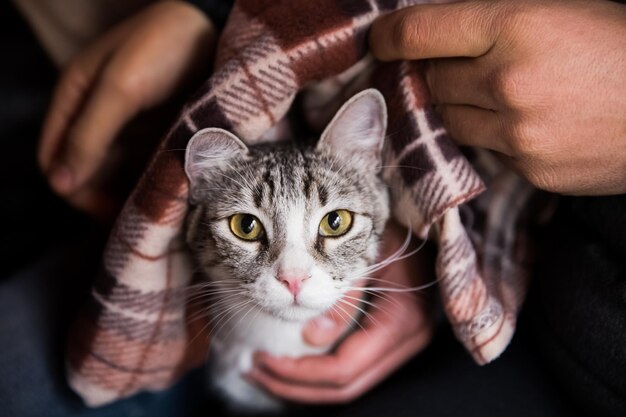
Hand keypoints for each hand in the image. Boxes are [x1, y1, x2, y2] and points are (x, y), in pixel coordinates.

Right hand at [38, 1, 215, 216]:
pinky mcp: (154, 128)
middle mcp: (95, 113)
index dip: (72, 188)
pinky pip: (141, 163)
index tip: (103, 209)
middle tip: (133, 214)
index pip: (52, 158)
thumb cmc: (164, 48)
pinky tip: (165, 191)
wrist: (212, 25)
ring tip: (152, 207)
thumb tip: (60, 184)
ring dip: (125, 192)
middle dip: (100, 196)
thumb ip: (89, 133)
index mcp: (73, 98)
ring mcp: (126, 122)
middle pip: (83, 169)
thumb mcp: (121, 88)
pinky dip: (147, 179)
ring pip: (113, 171)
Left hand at [248, 222, 433, 403]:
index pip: (345, 367)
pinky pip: (353, 365)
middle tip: (251, 368)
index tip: (261, 359)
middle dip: (294, 383)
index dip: (300, 372)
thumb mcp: (368, 250)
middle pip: (344, 386)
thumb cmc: (397, 225)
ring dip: (303, 382)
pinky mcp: (391, 337)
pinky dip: (318, 369)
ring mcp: (403, 342)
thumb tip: (312, 338)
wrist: (427, 220)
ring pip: (349, 383)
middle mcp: (408, 340)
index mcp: (403, 320)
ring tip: (262, 368)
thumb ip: (345, 293)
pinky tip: (291, 358)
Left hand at [370, 0, 625, 194]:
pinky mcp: (531, 169)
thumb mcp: (565, 9)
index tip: (378, 41)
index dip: (390, 36)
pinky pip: (488, 150)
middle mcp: (508, 81)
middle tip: (453, 65)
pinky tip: (531, 121)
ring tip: (497, 92)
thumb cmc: (624, 45)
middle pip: (432, 81)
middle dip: (435, 73)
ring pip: (451, 120)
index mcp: (517, 25)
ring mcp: (518, 132)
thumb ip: (499, 21)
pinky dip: (494, 135)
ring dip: (460, 106)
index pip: (422, 32)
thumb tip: (445, 35)